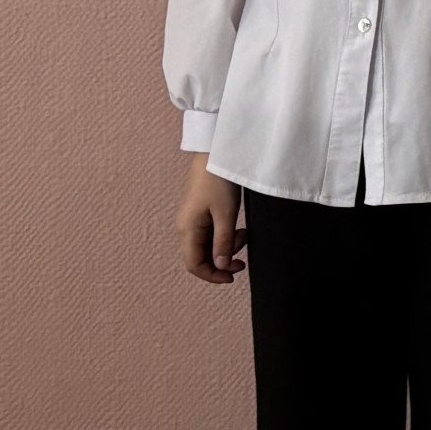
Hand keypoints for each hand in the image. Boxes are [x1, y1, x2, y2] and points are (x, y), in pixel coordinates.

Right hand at [175, 154, 244, 283]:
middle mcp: (186, 227)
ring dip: (226, 248)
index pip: (194, 265)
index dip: (212, 276)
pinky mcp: (200, 213)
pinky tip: (239, 229)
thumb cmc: (219, 181)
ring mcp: (192, 220)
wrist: (215, 153)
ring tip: (244, 236)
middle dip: (222, 262)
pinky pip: (210, 234)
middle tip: (242, 260)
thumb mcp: (226, 214)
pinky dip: (225, 237)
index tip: (232, 276)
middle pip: (200, 257)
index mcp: (187, 230)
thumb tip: (220, 266)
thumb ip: (223, 242)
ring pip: (207, 247)